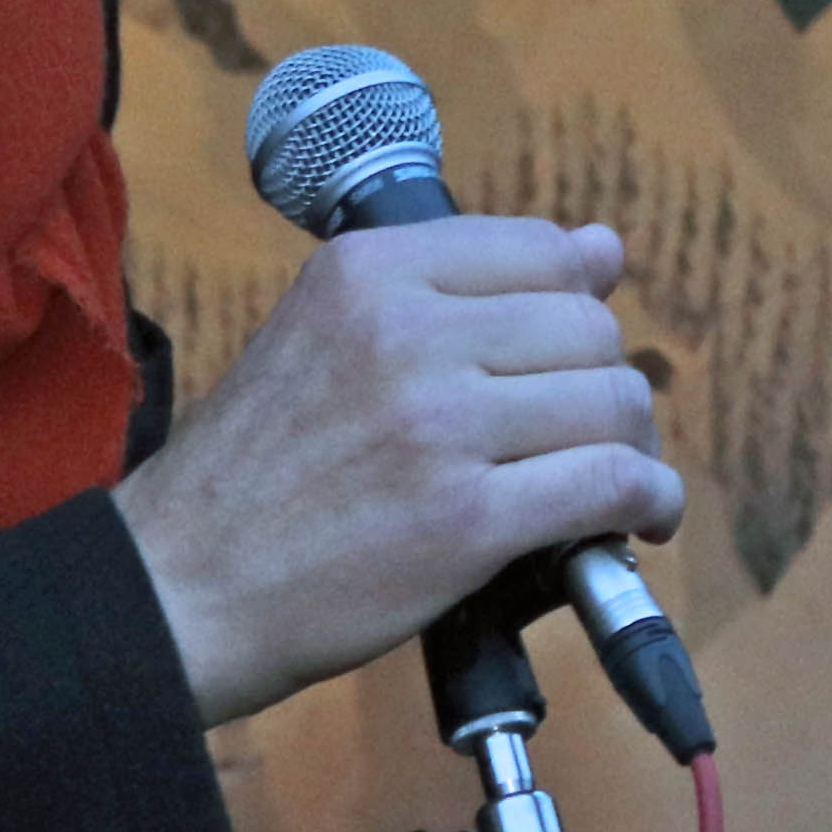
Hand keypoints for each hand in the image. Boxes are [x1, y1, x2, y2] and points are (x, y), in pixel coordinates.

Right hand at [113, 217, 684, 729]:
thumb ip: (454, 289)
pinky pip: (609, 483)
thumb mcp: (323, 333)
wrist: (184, 585)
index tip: (577, 348)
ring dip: (631, 446)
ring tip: (612, 480)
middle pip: (589, 328)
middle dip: (606, 383)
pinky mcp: (468, 519)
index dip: (582, 302)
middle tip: (589, 433)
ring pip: (612, 402)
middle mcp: (410, 330)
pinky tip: (637, 518)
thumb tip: (604, 246)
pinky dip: (647, 500)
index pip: (545, 250)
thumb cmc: (256, 470)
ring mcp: (441, 424)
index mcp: (371, 271)